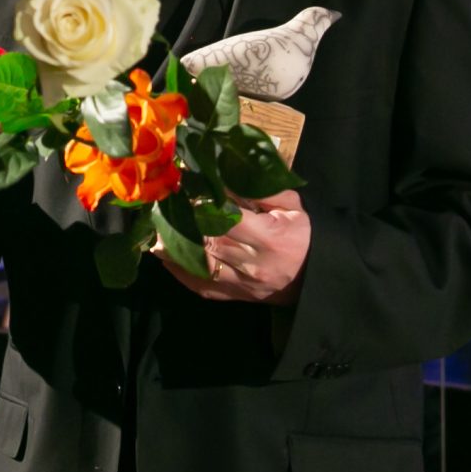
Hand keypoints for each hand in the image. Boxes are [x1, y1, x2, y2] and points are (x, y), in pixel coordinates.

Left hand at [156, 189, 309, 303]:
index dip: (202, 206)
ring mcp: (241, 284)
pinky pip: (199, 285)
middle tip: (161, 205)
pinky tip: (165, 254)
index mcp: (268, 237)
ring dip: (172, 247)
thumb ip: (260, 190)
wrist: (316, 277)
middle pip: (207, 243)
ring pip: (198, 265)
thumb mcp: (291, 205)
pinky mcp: (233, 296)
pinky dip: (179, 270)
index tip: (184, 190)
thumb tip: (223, 174)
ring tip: (155, 229)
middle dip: (182, 224)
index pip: (226, 221)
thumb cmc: (302, 234)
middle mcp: (252, 264)